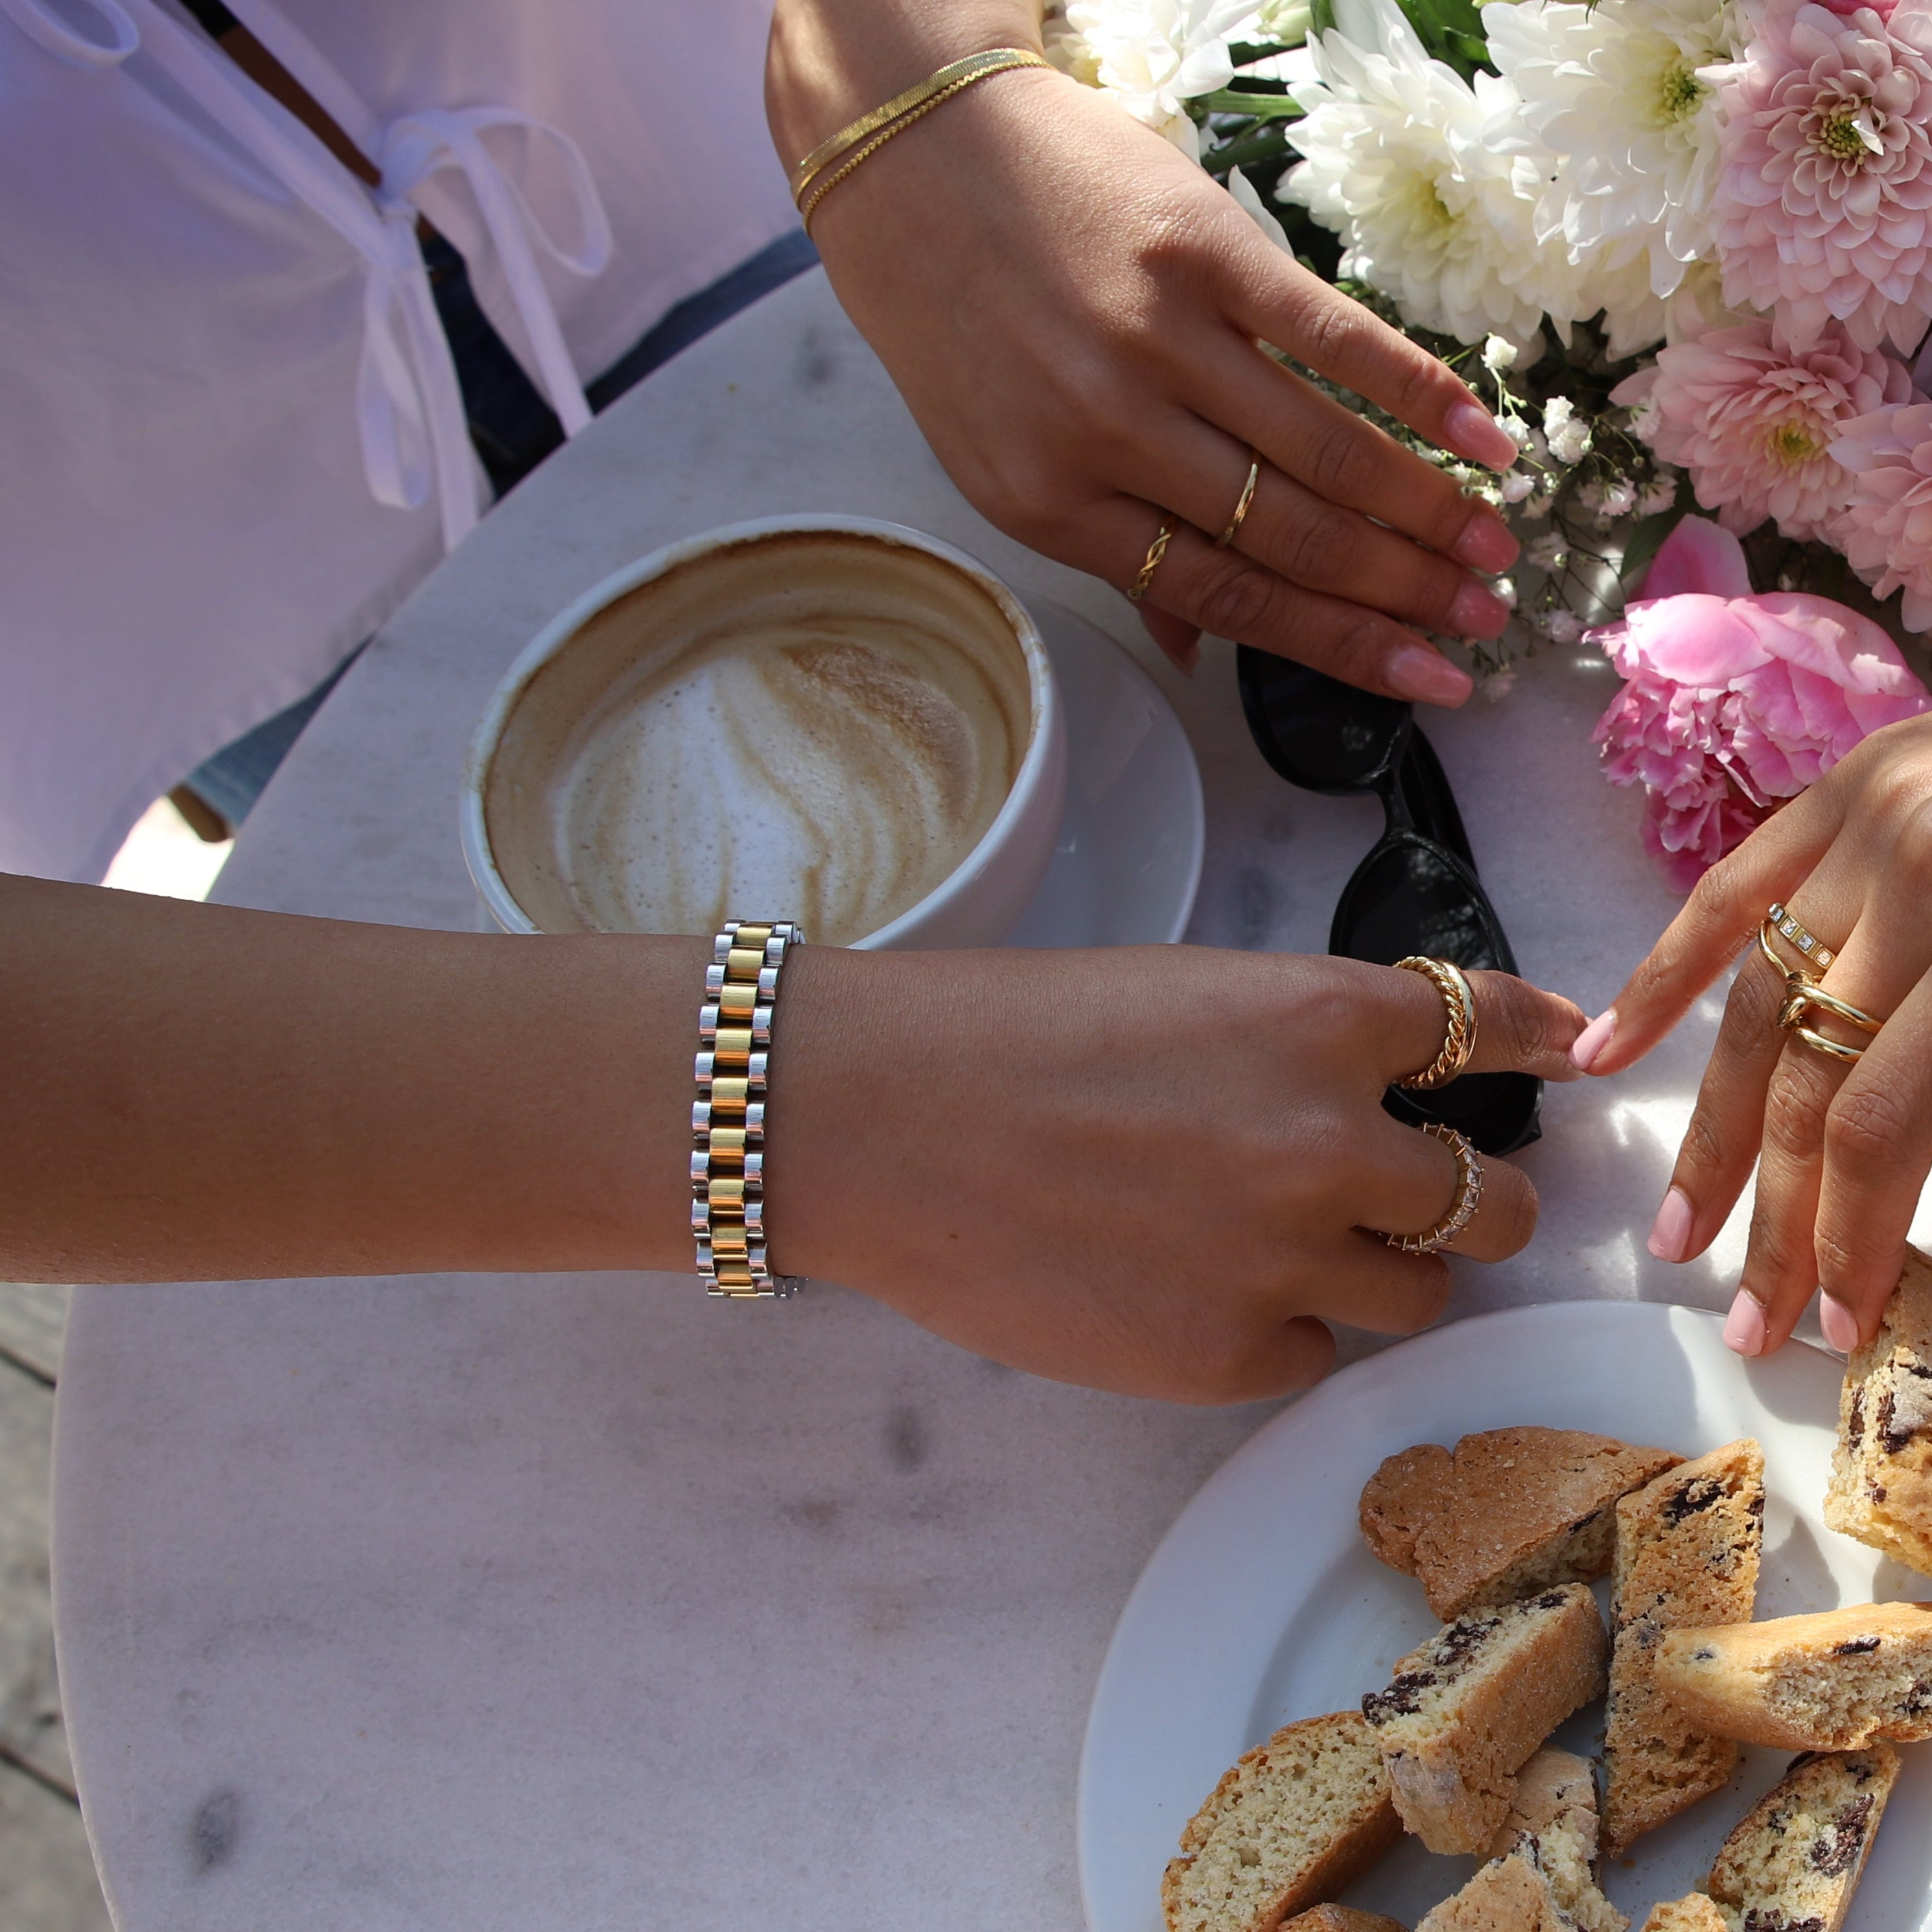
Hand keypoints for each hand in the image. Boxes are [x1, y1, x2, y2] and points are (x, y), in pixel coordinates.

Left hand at [766, 4, 1520, 703]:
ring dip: (1423, 509)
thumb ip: (1109, 551)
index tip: (1422, 675)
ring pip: (1320, 451)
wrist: (914, 159)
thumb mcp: (999, 463)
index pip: (1226, 597)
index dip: (1338, 645)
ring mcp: (1158, 341)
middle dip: (1401, 592)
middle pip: (1289, 535)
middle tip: (1483, 619)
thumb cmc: (958, 322)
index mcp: (1053, 508)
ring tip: (1491, 549)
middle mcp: (1106, 437)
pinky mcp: (1201, 252)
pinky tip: (1476, 435)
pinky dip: (1413, 390)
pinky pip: (1328, 336)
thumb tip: (1194, 649)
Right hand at [771, 946, 1584, 1401]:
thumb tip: (1369, 1101)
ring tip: (1278, 1248)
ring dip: (1374, 1270)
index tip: (1568, 1048)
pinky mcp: (1225, 1358)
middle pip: (1495, 1201)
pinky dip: (1273, 1330)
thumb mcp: (1179, 995)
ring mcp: (1285, 1261)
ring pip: (1418, 1294)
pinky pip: (1310, 1357)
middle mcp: (1333, 1143)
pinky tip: (1183, 1291)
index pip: (1489, 1026)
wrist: (880, 1121)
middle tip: (1423, 1197)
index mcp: (1320, 1020)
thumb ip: (1296, 1045)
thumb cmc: (1005, 1032)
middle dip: (1471, 1198)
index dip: (1541, 1037)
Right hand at [1572, 715, 1931, 1357]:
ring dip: (1711, 1135)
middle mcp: (1910, 875)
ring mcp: (1862, 824)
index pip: (1881, 1121)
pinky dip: (1659, 979)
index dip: (1850, 1233)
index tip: (1835, 1325)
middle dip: (1780, 1214)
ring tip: (1677, 1234)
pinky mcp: (1836, 792)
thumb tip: (1891, 1197)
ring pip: (1754, 1009)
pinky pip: (1724, 896)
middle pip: (1807, 1079)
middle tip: (1753, 1320)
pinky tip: (1599, 1056)